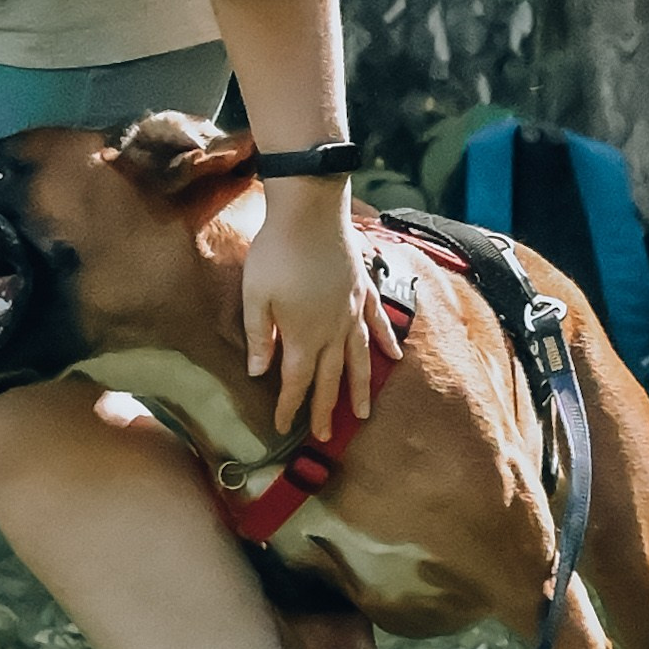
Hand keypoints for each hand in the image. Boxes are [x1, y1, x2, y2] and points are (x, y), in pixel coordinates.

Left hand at [243, 181, 400, 440]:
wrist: (309, 212)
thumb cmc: (276, 253)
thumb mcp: (255, 297)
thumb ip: (258, 337)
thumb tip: (257, 372)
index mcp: (302, 336)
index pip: (296, 382)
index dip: (289, 407)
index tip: (283, 428)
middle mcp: (333, 331)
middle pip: (330, 378)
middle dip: (325, 409)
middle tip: (325, 436)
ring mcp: (353, 311)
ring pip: (359, 358)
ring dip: (360, 387)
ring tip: (363, 412)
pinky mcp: (363, 291)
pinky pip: (378, 323)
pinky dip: (386, 341)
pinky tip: (394, 357)